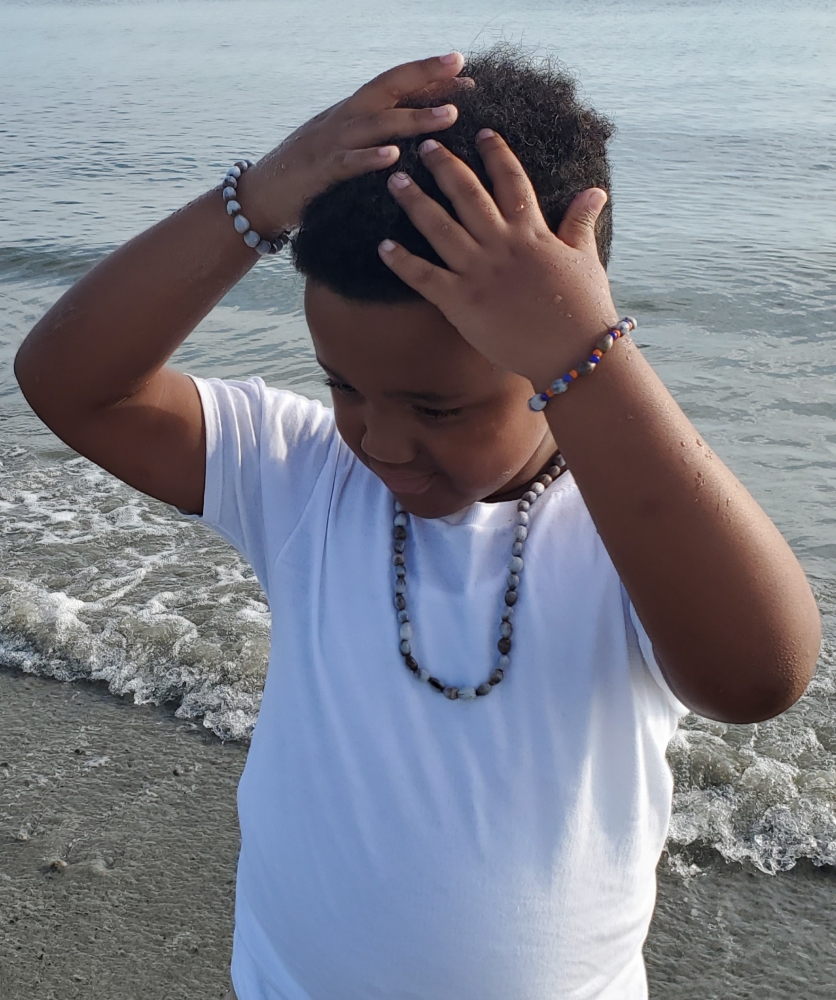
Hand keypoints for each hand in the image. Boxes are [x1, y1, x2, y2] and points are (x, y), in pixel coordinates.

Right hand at [239, 53, 470, 231]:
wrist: (263, 195)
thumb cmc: (311, 173)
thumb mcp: (346, 146)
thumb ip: (374, 135)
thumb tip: (413, 130)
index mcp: (353, 112)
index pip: (395, 84)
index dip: (427, 74)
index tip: (462, 67)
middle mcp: (345, 118)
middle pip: (388, 87)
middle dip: (424, 75)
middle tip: (460, 68)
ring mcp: (332, 142)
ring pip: (377, 123)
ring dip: (414, 117)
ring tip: (448, 115)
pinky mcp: (320, 171)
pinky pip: (348, 162)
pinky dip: (370, 158)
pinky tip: (394, 156)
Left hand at [378, 130, 618, 389]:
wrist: (573, 353)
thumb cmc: (583, 308)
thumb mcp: (585, 259)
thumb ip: (580, 222)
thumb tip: (595, 190)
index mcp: (532, 233)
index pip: (512, 181)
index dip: (496, 154)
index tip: (482, 132)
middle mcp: (502, 246)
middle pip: (468, 194)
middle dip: (445, 166)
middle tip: (425, 145)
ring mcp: (479, 273)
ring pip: (440, 227)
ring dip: (416, 202)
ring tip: (395, 179)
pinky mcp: (462, 303)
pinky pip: (426, 278)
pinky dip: (403, 262)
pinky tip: (384, 246)